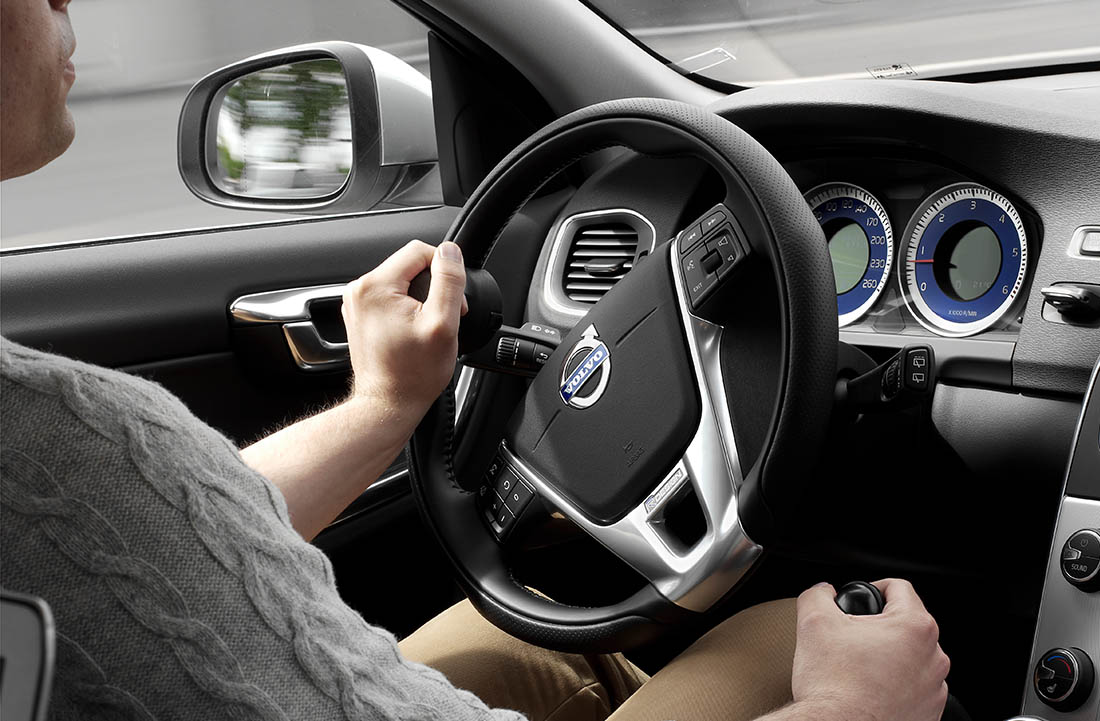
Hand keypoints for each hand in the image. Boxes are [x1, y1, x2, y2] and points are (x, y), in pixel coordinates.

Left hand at [341, 240, 467, 417]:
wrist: (389, 404)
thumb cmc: (413, 374)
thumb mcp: (442, 324)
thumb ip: (448, 281)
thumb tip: (450, 252)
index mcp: (376, 285)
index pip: (419, 251)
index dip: (444, 270)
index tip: (451, 300)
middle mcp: (360, 290)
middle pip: (410, 265)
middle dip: (433, 286)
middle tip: (443, 318)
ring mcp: (358, 303)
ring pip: (402, 282)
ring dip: (422, 299)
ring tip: (428, 328)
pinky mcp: (361, 316)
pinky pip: (391, 298)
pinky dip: (408, 309)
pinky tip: (414, 332)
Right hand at [791, 579, 949, 720]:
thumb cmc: (833, 685)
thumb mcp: (814, 622)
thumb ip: (819, 595)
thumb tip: (823, 591)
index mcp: (915, 627)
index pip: (898, 587)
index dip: (873, 587)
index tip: (858, 602)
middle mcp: (933, 657)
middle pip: (906, 624)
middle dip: (879, 628)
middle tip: (852, 640)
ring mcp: (934, 689)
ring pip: (911, 657)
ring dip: (889, 658)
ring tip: (860, 669)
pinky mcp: (929, 714)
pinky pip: (914, 688)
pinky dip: (895, 686)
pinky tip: (870, 691)